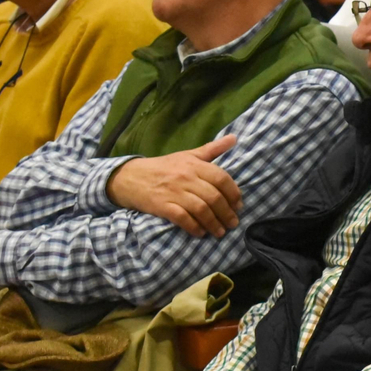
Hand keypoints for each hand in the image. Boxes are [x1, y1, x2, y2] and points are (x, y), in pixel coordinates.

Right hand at [106, 134, 241, 236]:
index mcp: (194, 164)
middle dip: (227, 213)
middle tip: (233, 223)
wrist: (131, 177)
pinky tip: (201, 233)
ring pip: (201, 210)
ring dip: (214, 223)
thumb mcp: (188, 155)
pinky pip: (183, 219)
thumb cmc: (164, 167)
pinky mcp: (163, 206)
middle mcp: (186, 177)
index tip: (238, 205)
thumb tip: (235, 138)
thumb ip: (212, 149)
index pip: (221, 178)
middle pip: (214, 197)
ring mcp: (174, 192)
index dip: (233, 194)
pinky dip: (194, 227)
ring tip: (220, 232)